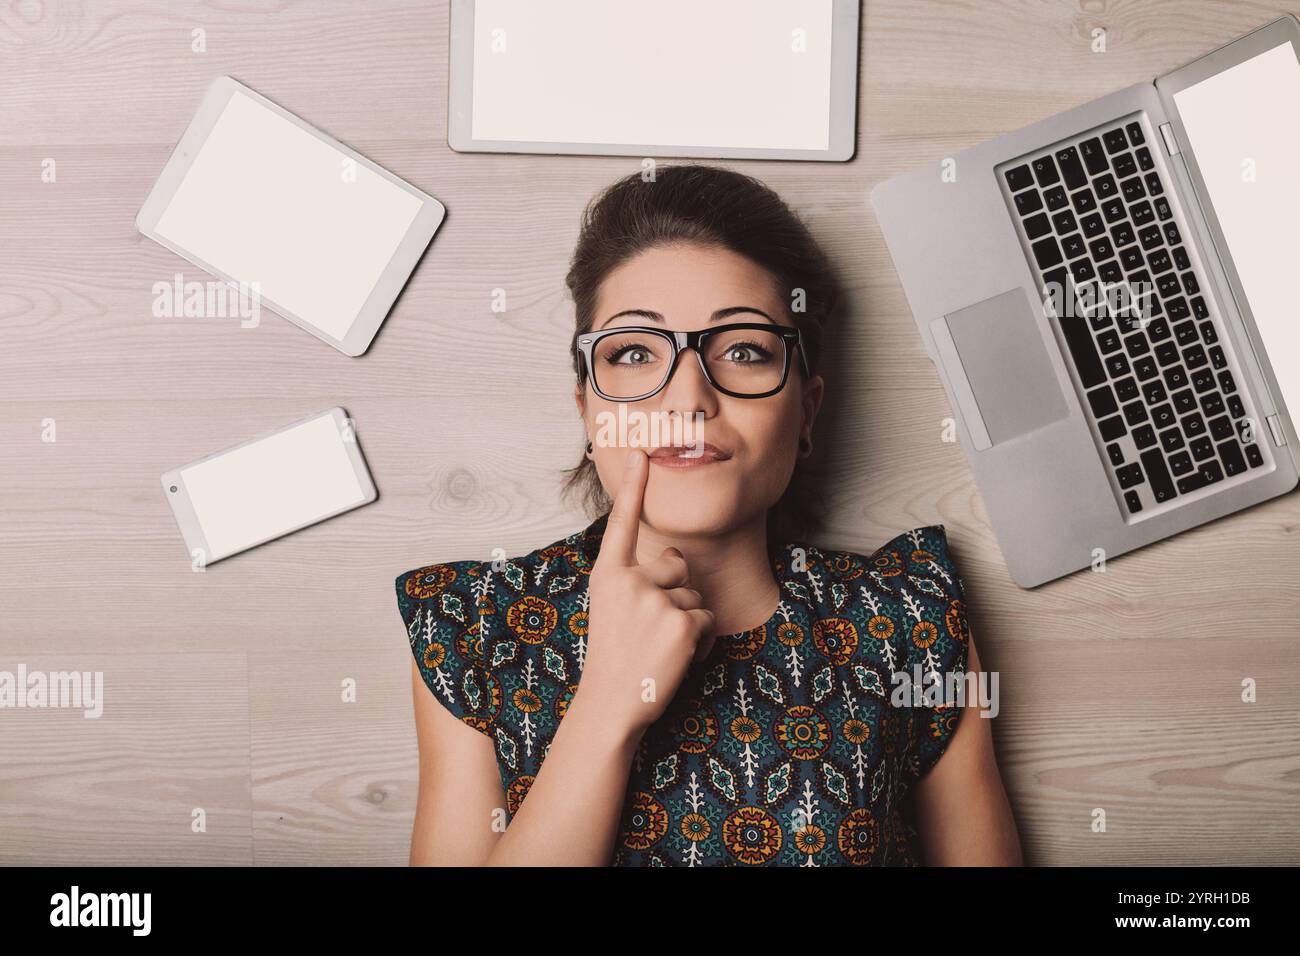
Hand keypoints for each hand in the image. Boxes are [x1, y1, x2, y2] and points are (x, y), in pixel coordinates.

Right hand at [576, 448, 716, 735]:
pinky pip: (707, 619)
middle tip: (649, 628)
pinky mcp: (681, 623)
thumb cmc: (615, 656)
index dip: (634, 486)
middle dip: (675, 591)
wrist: (611, 703)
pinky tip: (674, 658)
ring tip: (658, 647)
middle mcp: (630, 580)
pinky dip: (699, 640)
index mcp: (608, 574)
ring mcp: (656, 601)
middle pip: (677, 564)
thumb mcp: (613, 608)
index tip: (642, 450)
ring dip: (686, 621)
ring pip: (694, 594)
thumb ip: (637, 578)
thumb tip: (676, 560)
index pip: (622, 522)